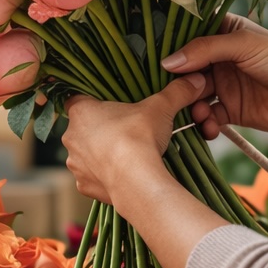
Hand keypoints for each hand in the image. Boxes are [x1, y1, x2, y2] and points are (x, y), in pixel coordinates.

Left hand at [63, 74, 205, 206]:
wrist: (136, 181)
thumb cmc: (139, 137)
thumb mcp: (160, 108)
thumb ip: (175, 92)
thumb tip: (195, 80)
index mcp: (81, 111)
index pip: (78, 98)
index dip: (94, 101)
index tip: (110, 106)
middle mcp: (71, 137)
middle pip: (84, 128)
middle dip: (102, 129)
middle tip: (125, 131)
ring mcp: (76, 164)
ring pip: (87, 155)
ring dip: (102, 154)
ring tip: (126, 154)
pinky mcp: (84, 186)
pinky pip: (93, 178)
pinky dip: (105, 177)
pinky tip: (122, 174)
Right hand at [162, 15, 267, 139]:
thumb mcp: (243, 46)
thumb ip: (204, 50)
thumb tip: (167, 62)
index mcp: (224, 32)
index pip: (189, 35)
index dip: (172, 45)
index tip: (155, 57)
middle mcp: (219, 58)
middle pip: (186, 68)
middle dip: (177, 81)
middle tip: (173, 91)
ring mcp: (223, 85)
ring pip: (192, 95)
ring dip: (190, 105)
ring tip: (200, 112)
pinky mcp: (229, 110)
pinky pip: (207, 117)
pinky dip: (204, 123)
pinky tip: (210, 126)